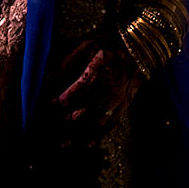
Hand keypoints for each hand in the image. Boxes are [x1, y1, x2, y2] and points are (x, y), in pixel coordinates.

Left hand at [46, 36, 141, 150]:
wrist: (140, 48)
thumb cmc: (110, 43)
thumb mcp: (88, 45)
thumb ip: (69, 61)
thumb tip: (49, 76)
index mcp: (98, 72)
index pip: (75, 91)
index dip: (60, 101)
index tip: (48, 106)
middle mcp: (109, 89)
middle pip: (85, 112)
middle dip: (65, 122)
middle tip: (50, 127)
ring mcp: (119, 100)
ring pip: (97, 123)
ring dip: (79, 135)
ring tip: (63, 144)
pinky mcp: (125, 105)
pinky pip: (111, 124)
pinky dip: (98, 136)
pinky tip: (87, 144)